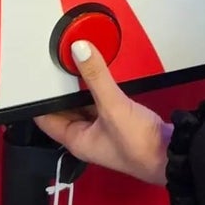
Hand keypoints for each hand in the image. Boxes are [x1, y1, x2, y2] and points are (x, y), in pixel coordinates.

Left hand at [36, 41, 172, 185]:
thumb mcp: (113, 107)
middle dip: (60, 90)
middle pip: (65, 109)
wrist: (170, 154)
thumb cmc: (139, 146)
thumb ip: (96, 77)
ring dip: (79, 89)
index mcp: (76, 140)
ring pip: (84, 105)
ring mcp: (103, 129)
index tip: (34, 78)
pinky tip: (98, 75)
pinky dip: (98, 89)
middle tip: (54, 64)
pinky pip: (101, 101)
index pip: (46, 119)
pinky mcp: (119, 121)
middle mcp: (87, 137)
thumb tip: (80, 50)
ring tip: (74, 64)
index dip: (38, 100)